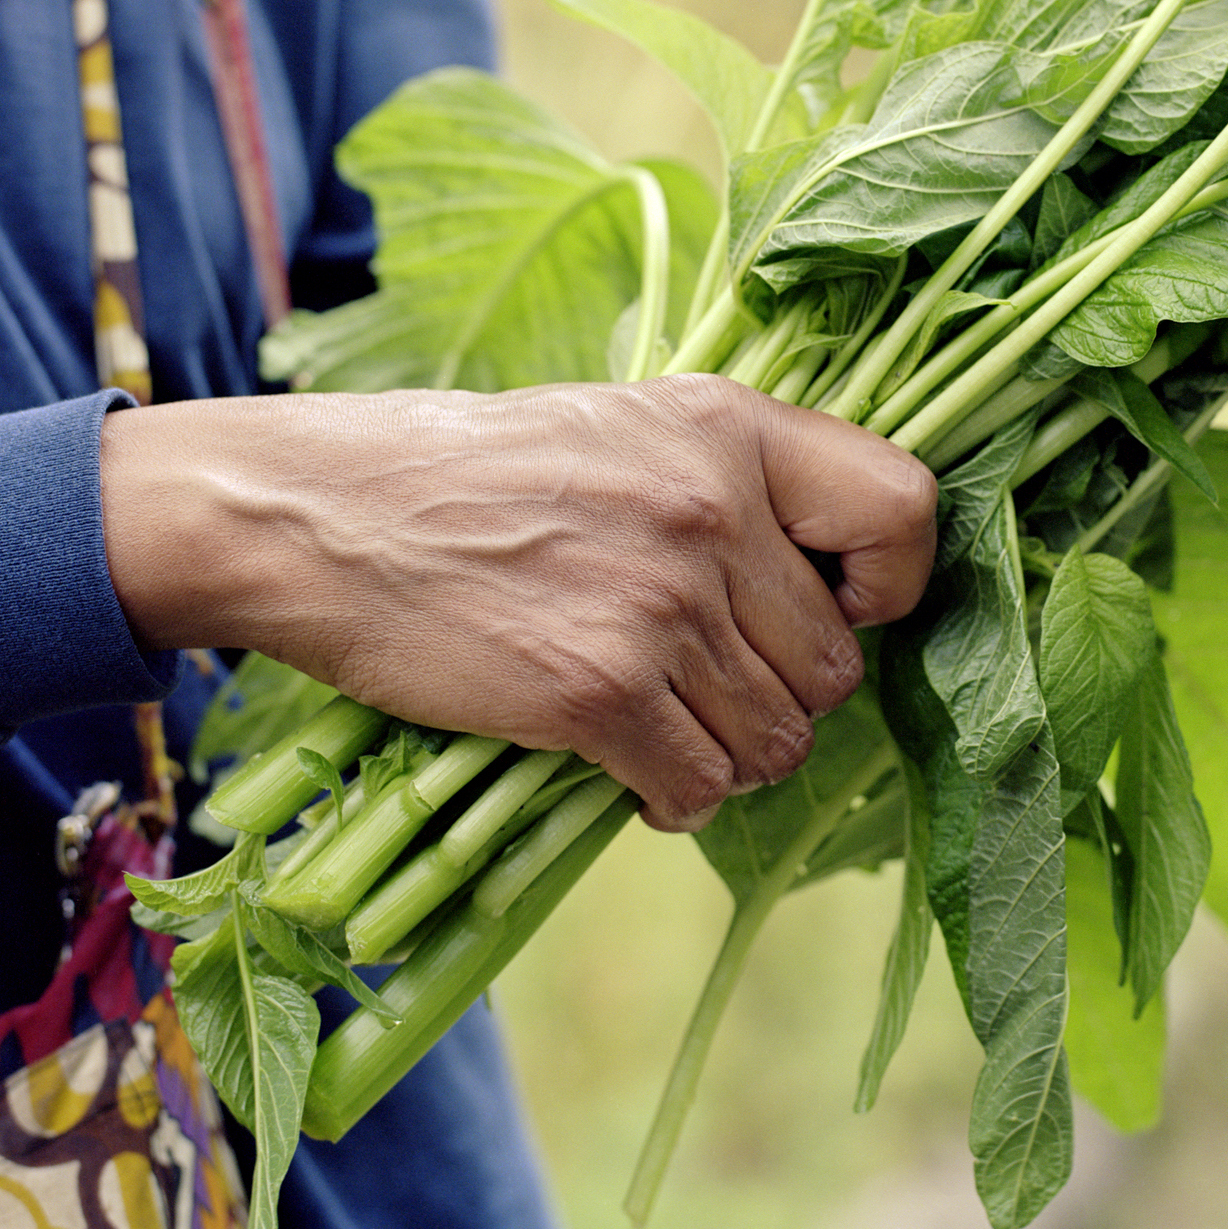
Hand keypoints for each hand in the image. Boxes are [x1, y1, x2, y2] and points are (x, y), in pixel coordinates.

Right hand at [100, 376, 938, 829]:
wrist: (323, 515)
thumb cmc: (473, 474)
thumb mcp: (624, 428)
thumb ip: (730, 485)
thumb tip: (826, 587)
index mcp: (732, 429)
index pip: (904, 510)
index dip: (889, 583)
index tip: (837, 608)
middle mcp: (715, 511)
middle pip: (834, 665)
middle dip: (782, 697)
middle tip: (708, 687)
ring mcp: (662, 605)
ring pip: (779, 741)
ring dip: (730, 757)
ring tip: (666, 730)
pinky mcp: (600, 691)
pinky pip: (702, 788)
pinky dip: (677, 800)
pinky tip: (631, 773)